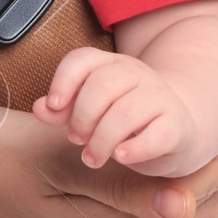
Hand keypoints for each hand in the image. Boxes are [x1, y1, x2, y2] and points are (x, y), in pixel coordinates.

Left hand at [34, 47, 195, 170]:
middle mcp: (137, 75)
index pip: (83, 59)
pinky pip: (156, 135)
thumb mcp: (91, 111)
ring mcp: (160, 99)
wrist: (178, 127)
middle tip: (75, 139)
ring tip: (91, 158)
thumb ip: (63, 110)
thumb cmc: (125, 119)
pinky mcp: (177, 127)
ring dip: (101, 140)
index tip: (53, 106)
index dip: (63, 81)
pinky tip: (121, 157)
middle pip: (101, 85)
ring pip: (125, 112)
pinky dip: (134, 148)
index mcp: (111, 65)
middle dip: (81, 116)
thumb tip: (39, 109)